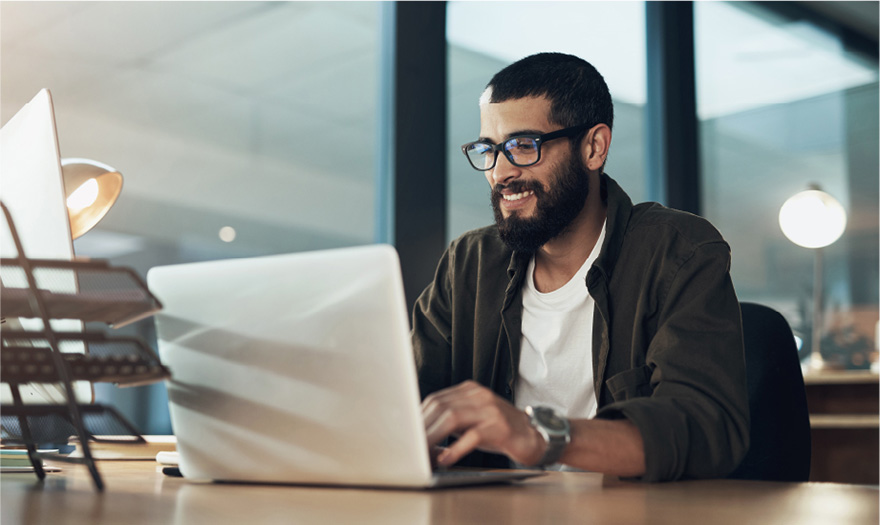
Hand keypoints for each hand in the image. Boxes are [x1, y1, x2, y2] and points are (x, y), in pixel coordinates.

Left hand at [421, 380, 544, 466]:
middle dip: (422, 428)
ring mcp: (490, 410)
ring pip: (452, 417)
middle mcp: (479, 395)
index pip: (435, 399)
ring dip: (433, 437)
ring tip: (423, 453)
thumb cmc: (499, 430)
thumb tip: (421, 434)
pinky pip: (472, 436)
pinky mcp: (499, 427)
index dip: (418, 417)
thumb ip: (450, 421)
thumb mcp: (472, 420)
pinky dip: (455, 448)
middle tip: (411, 447)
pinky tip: (446, 459)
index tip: (407, 434)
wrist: (534, 436)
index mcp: (469, 390)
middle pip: (440, 406)